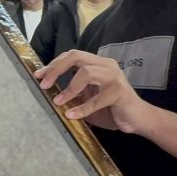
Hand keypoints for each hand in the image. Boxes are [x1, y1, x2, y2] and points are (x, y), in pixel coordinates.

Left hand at [36, 49, 151, 133]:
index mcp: (98, 64)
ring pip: (87, 72)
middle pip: (76, 57)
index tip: (39, 75)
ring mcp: (114, 77)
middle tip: (44, 84)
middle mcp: (106, 65)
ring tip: (58, 102)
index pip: (72, 56)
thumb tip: (49, 93)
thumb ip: (72, 93)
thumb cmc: (111, 109)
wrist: (137, 119)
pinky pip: (97, 99)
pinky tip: (72, 116)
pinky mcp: (119, 92)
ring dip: (69, 88)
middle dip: (56, 69)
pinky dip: (82, 108)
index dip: (54, 64)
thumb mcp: (87, 99)